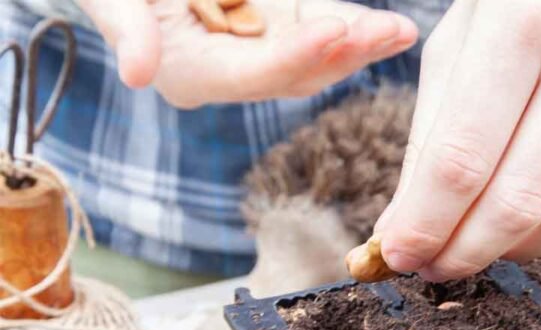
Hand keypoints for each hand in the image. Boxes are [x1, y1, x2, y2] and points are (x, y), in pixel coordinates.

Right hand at [77, 0, 417, 107]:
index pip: (249, 75)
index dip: (292, 56)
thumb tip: (136, 75)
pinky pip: (317, 36)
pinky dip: (350, 30)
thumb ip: (125, 27)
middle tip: (389, 34)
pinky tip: (386, 28)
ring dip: (358, 49)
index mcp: (191, 75)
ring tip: (401, 33)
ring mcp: (256, 55)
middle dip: (341, 56)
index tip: (335, 29)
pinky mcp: (275, 31)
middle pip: (292, 76)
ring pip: (315, 62)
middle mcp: (230, 75)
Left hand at [376, 0, 540, 280]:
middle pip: (515, 202)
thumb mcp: (452, 57)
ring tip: (470, 243)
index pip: (460, 162)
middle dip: (461, 253)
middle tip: (429, 266)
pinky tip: (516, 224)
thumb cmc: (506, 11)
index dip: (424, 226)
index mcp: (520, 28)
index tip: (398, 256)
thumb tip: (398, 230)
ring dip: (508, 250)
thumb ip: (426, 145)